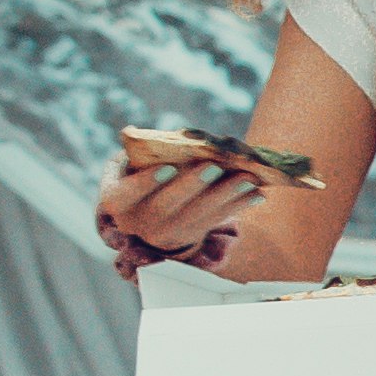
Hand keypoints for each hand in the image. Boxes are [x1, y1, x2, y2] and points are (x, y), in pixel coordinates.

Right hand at [95, 147, 260, 275]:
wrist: (143, 212)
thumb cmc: (135, 174)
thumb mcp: (127, 165)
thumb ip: (141, 153)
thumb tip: (176, 139)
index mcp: (118, 201)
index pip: (126, 194)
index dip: (145, 183)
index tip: (167, 167)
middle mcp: (140, 222)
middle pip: (167, 206)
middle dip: (192, 186)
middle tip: (213, 167)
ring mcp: (166, 234)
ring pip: (197, 216)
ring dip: (226, 196)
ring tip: (248, 178)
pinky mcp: (191, 236)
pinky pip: (216, 221)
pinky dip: (238, 206)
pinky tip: (258, 193)